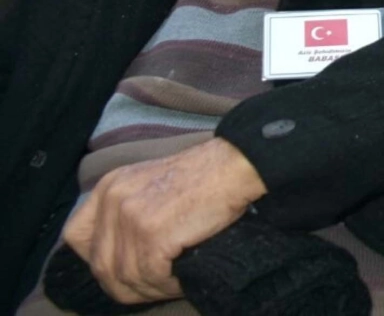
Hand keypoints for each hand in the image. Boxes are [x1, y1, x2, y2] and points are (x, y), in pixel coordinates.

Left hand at [61, 137, 265, 304]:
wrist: (234, 166)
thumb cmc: (202, 177)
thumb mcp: (149, 183)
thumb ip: (126, 209)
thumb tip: (118, 256)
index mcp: (109, 187)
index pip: (76, 236)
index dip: (95, 259)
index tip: (119, 268)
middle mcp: (113, 201)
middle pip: (101, 265)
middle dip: (124, 286)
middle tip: (151, 289)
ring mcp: (131, 218)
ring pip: (126, 276)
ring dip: (150, 289)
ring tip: (171, 286)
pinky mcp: (153, 234)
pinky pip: (150, 276)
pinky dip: (166, 286)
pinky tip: (181, 281)